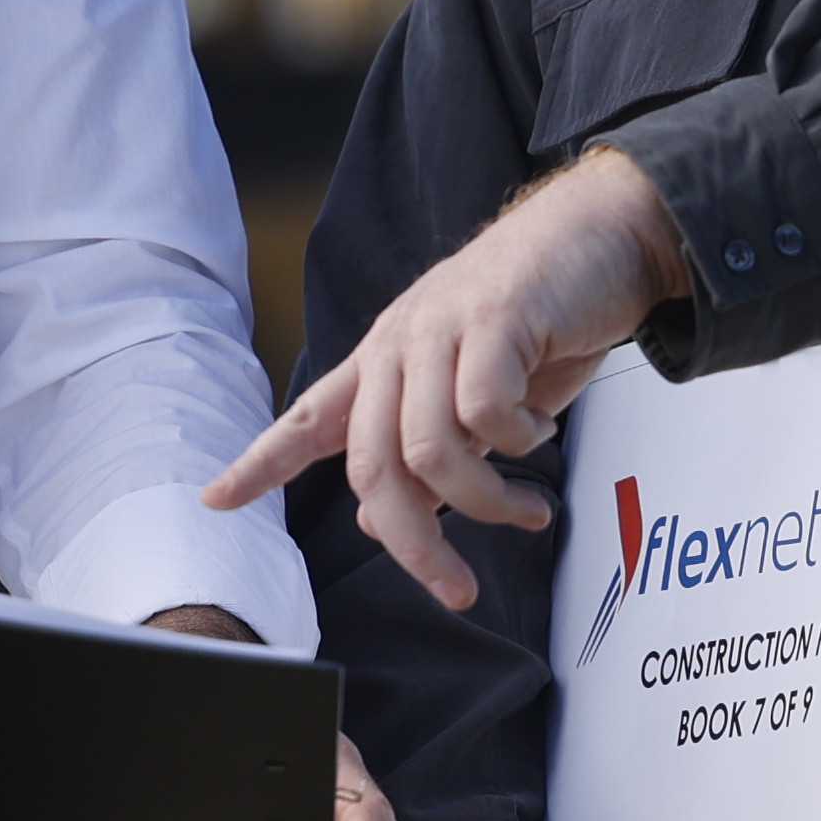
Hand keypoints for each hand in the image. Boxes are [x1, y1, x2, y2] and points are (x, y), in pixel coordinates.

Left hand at [202, 150, 692, 610]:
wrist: (605, 231)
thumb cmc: (542, 321)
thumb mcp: (474, 398)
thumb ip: (426, 455)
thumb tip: (377, 522)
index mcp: (383, 363)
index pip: (306, 419)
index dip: (259, 463)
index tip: (215, 498)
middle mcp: (397, 345)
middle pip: (371, 467)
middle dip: (414, 545)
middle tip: (458, 589)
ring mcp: (441, 329)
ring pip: (428, 451)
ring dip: (484, 503)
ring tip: (528, 510)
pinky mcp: (495, 319)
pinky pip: (485, 412)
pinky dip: (517, 443)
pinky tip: (541, 432)